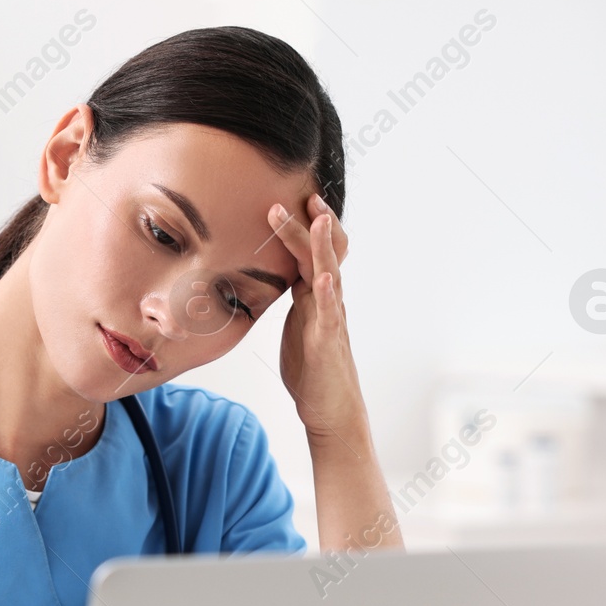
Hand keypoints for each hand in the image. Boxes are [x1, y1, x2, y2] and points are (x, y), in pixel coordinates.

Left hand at [270, 194, 367, 442]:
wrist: (330, 411)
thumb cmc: (312, 371)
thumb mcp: (298, 325)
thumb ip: (293, 300)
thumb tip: (275, 279)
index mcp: (315, 296)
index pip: (311, 252)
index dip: (304, 226)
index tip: (293, 197)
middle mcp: (327, 302)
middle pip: (321, 254)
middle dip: (312, 224)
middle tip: (303, 194)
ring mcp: (330, 320)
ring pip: (328, 275)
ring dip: (322, 246)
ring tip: (318, 219)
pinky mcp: (328, 343)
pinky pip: (330, 315)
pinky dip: (328, 295)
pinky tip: (324, 278)